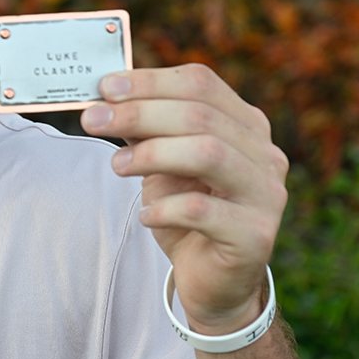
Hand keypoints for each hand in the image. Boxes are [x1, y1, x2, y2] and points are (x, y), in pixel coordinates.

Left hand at [80, 64, 289, 334]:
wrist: (213, 277)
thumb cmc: (186, 207)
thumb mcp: (162, 160)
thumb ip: (143, 128)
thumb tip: (104, 98)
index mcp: (245, 124)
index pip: (200, 83)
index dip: (150, 81)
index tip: (105, 87)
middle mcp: (264, 154)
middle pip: (200, 115)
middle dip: (138, 113)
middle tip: (93, 121)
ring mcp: (266, 195)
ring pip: (208, 153)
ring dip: (152, 154)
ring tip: (117, 167)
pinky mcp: (255, 236)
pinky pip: (203, 210)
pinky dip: (166, 207)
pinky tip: (146, 215)